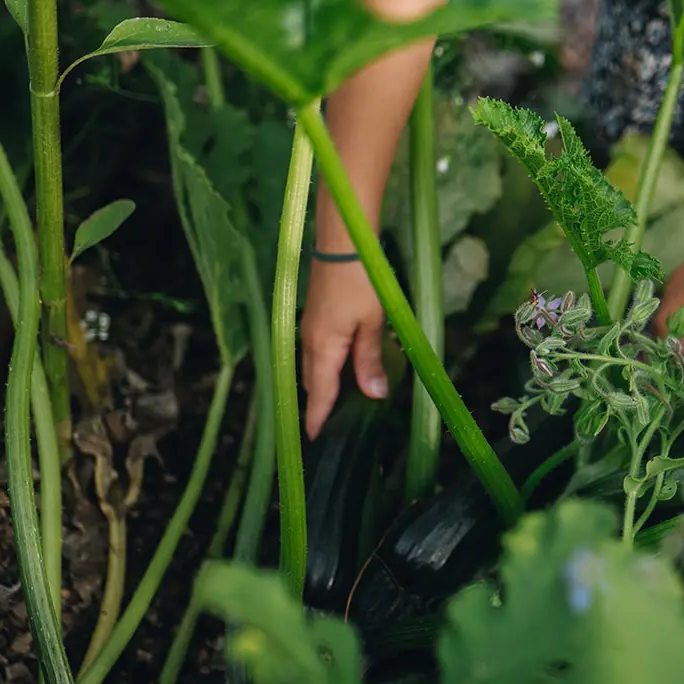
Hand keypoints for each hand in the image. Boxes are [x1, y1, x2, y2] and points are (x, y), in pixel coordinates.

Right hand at [300, 260, 388, 439]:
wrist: (342, 242)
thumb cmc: (359, 282)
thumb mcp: (372, 323)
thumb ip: (369, 359)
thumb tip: (373, 395)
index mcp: (323, 349)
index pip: (319, 393)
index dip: (317, 418)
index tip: (314, 441)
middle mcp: (310, 342)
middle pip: (313, 383)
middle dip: (319, 406)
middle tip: (328, 429)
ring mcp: (311, 328)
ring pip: (315, 367)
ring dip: (323, 386)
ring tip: (335, 407)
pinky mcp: (317, 316)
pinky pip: (318, 352)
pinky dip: (326, 367)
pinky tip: (341, 370)